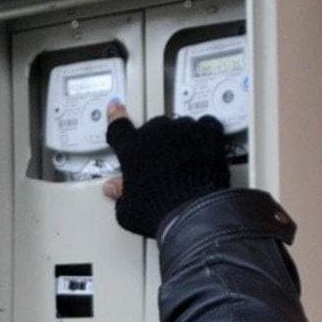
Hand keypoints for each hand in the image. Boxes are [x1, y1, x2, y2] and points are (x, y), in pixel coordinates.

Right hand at [103, 101, 229, 237]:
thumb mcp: (129, 209)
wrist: (192, 212)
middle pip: (154, 127)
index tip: (116, 108)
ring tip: (188, 159)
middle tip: (164, 161)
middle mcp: (156, 134)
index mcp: (132, 149)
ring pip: (181, 125)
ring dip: (182, 137)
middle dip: (157, 141)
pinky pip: (207, 124)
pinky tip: (206, 144)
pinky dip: (206, 132)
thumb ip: (120, 193)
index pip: (118, 128)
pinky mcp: (208, 133)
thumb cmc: (158, 210)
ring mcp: (183, 131)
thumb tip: (114, 189)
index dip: (116, 117)